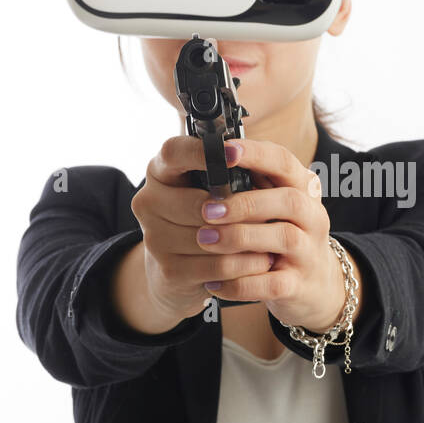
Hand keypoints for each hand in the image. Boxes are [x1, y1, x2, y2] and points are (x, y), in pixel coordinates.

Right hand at [116, 135, 275, 332]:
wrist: (178, 270)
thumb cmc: (203, 217)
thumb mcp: (208, 189)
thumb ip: (226, 174)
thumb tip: (259, 165)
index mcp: (160, 172)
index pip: (173, 152)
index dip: (202, 152)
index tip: (235, 155)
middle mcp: (148, 201)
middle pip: (197, 203)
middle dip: (239, 210)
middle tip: (273, 211)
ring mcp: (154, 238)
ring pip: (212, 237)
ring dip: (249, 239)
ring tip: (275, 238)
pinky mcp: (168, 270)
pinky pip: (217, 264)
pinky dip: (245, 264)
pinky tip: (263, 260)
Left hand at [195, 138, 362, 331]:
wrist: (315, 284)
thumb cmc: (281, 233)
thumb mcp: (273, 204)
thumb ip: (248, 184)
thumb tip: (203, 160)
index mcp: (304, 189)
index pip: (284, 162)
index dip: (256, 154)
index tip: (224, 150)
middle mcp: (313, 217)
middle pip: (289, 200)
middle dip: (246, 203)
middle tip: (207, 210)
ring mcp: (309, 252)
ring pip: (284, 238)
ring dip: (240, 237)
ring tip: (204, 240)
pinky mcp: (299, 285)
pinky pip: (271, 284)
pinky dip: (239, 283)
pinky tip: (212, 282)